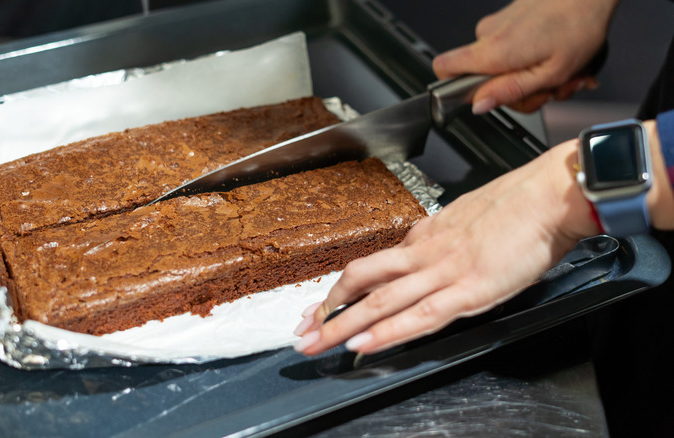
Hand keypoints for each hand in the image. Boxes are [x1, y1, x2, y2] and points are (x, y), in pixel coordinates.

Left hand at [293, 141, 599, 355]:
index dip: (342, 288)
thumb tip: (423, 249)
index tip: (324, 304)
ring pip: (380, 301)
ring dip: (343, 325)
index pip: (373, 266)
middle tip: (302, 329)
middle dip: (328, 308)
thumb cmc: (519, 204)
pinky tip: (362, 343)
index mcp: (426, 236)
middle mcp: (425, 252)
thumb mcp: (467, 217)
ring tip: (316, 343)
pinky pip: (419, 315)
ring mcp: (443, 271)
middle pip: (362, 281)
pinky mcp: (468, 288)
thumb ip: (442, 238)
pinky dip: (387, 332)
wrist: (550, 195)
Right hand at [432, 0, 617, 113]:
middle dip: (516, 91)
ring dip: (531, 76)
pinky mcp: (508, 20)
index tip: (486, 97)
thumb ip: (510, 91)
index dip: (456, 88)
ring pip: (501, 66)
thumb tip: (479, 105)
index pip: (444, 68)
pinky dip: (534, 60)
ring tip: (560, 73)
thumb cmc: (578, 24)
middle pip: (481, 78)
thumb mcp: (550, 73)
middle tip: (547, 89)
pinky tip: (557, 58)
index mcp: (493, 50)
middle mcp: (488, 34)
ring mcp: (497, 25)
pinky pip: (512, 51)